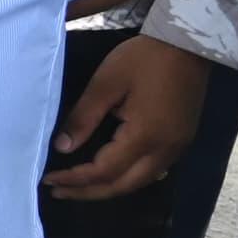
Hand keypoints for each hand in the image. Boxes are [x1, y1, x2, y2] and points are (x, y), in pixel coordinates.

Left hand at [47, 33, 214, 199]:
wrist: (189, 45)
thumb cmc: (144, 59)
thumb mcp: (106, 83)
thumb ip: (83, 117)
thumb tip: (62, 147)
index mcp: (145, 136)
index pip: (104, 171)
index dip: (75, 179)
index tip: (48, 179)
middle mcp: (166, 150)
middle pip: (123, 185)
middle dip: (88, 192)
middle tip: (57, 191)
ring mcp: (178, 148)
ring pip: (139, 182)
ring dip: (108, 188)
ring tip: (77, 187)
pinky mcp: (181, 141)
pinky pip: (152, 171)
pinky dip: (126, 177)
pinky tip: (109, 174)